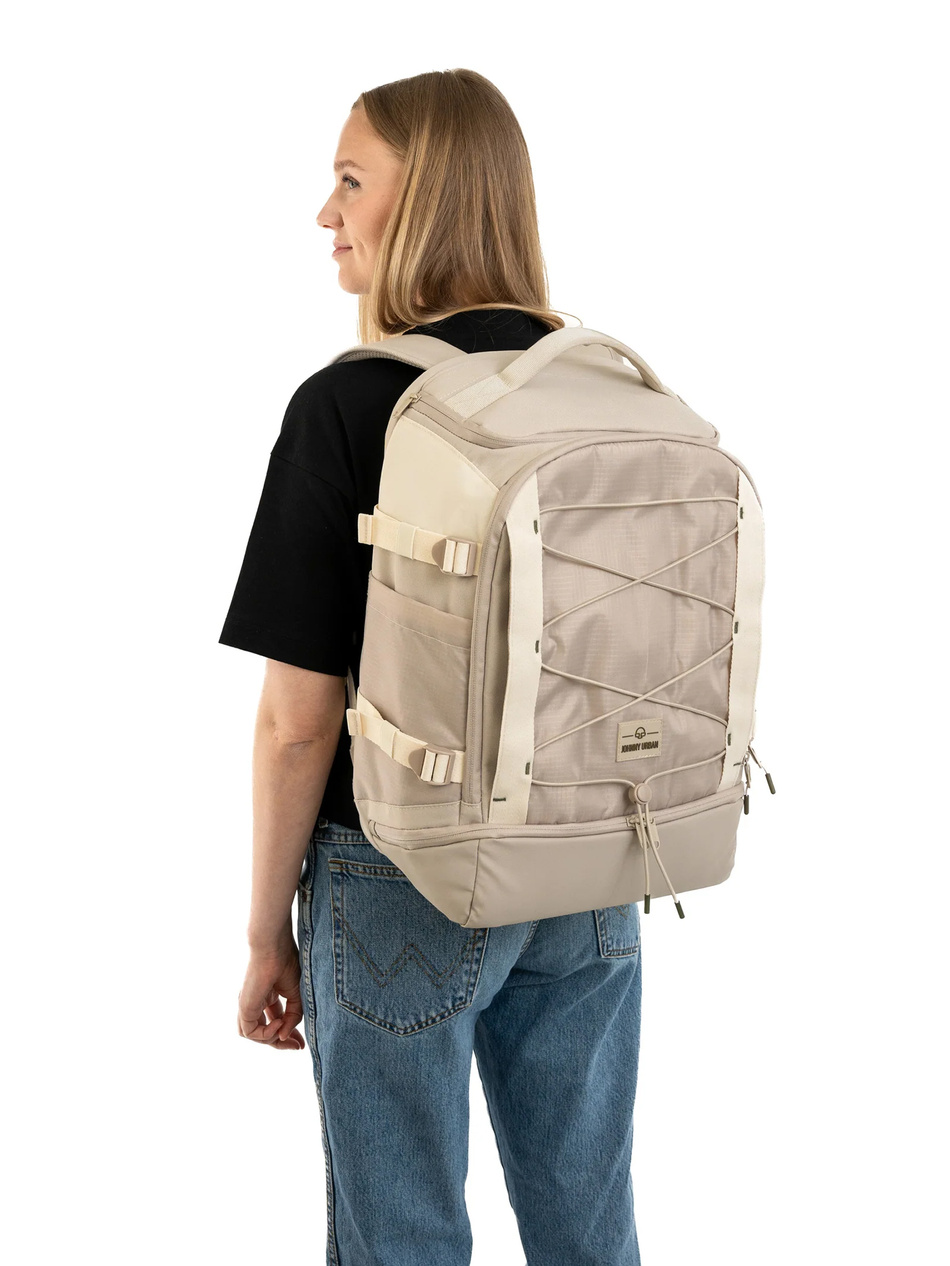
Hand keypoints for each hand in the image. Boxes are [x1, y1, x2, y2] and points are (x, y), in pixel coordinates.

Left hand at [237, 928, 305, 1049]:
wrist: (274, 947)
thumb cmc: (287, 964)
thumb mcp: (297, 995)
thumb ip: (293, 1017)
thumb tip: (284, 1037)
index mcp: (267, 997)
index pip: (275, 1022)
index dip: (288, 1034)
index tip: (301, 1044)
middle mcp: (255, 1003)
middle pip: (264, 1032)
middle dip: (281, 1043)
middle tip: (298, 1047)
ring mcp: (247, 1006)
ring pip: (253, 1035)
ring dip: (271, 1040)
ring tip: (285, 1033)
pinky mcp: (244, 1007)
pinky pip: (249, 1032)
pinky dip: (264, 1034)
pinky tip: (278, 1023)